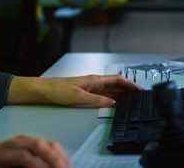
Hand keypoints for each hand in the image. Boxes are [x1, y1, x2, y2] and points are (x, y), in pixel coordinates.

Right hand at [0, 137, 68, 167]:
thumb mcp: (15, 164)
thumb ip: (30, 165)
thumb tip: (54, 167)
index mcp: (24, 143)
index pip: (50, 145)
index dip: (62, 156)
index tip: (70, 167)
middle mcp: (16, 143)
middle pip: (42, 145)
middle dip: (56, 159)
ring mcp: (3, 149)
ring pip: (28, 153)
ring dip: (43, 163)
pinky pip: (13, 161)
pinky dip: (27, 167)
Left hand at [9, 74, 141, 107]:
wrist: (44, 91)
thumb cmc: (58, 90)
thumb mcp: (79, 96)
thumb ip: (97, 99)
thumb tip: (112, 103)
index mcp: (95, 79)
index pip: (118, 79)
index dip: (130, 84)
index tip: (140, 89)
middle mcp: (94, 82)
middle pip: (116, 84)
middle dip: (129, 89)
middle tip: (139, 97)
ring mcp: (91, 87)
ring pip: (111, 90)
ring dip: (121, 94)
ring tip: (131, 101)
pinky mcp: (86, 93)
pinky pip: (103, 95)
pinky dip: (112, 98)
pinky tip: (114, 104)